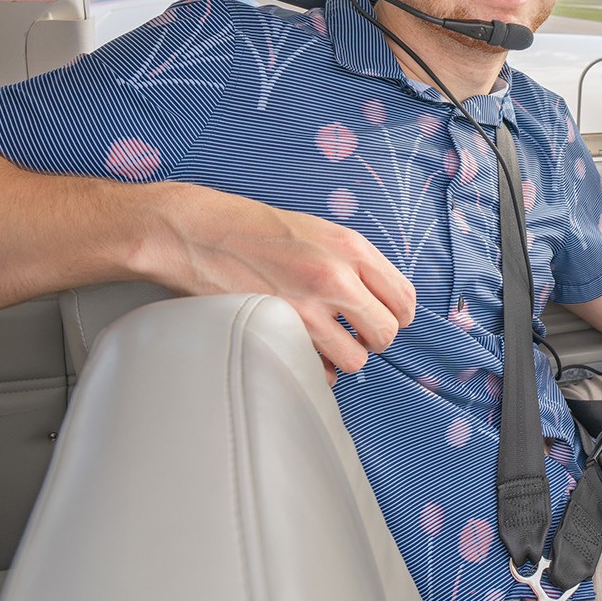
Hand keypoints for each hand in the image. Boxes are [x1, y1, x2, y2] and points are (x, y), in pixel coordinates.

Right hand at [147, 184, 415, 379]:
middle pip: (386, 334)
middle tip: (353, 333)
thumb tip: (381, 298)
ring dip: (343, 356)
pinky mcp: (279, 331)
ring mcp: (307, 307)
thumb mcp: (318, 231)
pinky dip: (315, 367)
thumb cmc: (255, 230)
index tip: (383, 318)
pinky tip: (301, 347)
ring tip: (324, 341)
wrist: (197, 232)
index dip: (397, 315)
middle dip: (373, 339)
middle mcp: (337, 277)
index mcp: (352, 248)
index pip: (404, 298)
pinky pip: (319, 370)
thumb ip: (354, 262)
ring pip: (356, 360)